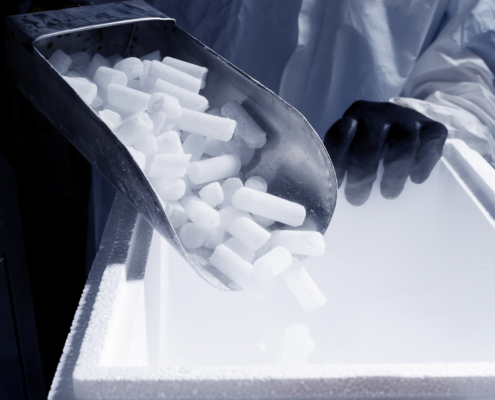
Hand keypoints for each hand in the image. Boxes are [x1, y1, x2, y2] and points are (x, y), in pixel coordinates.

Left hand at [324, 100, 447, 205]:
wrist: (408, 128)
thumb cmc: (369, 150)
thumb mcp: (350, 151)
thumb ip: (339, 164)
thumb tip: (324, 197)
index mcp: (353, 118)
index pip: (340, 135)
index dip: (337, 162)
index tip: (337, 187)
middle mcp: (379, 113)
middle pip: (370, 141)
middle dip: (362, 174)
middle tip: (357, 200)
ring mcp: (408, 117)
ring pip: (403, 140)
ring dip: (394, 172)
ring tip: (388, 194)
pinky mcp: (433, 126)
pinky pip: (430, 140)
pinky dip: (423, 162)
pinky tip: (416, 179)